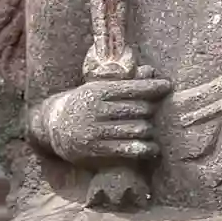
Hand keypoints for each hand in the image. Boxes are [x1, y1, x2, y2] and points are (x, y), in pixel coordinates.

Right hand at [31, 74, 170, 165]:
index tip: (168, 86)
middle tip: (155, 112)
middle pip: (137, 109)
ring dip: (149, 130)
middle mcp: (97, 109)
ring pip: (135, 129)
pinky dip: (144, 149)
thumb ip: (125, 82)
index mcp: (98, 91)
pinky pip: (127, 149)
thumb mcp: (98, 88)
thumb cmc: (83, 104)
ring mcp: (96, 130)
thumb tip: (150, 71)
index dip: (152, 87)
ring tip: (152, 131)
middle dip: (150, 110)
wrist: (53, 126)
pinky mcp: (96, 149)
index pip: (131, 88)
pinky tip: (152, 149)